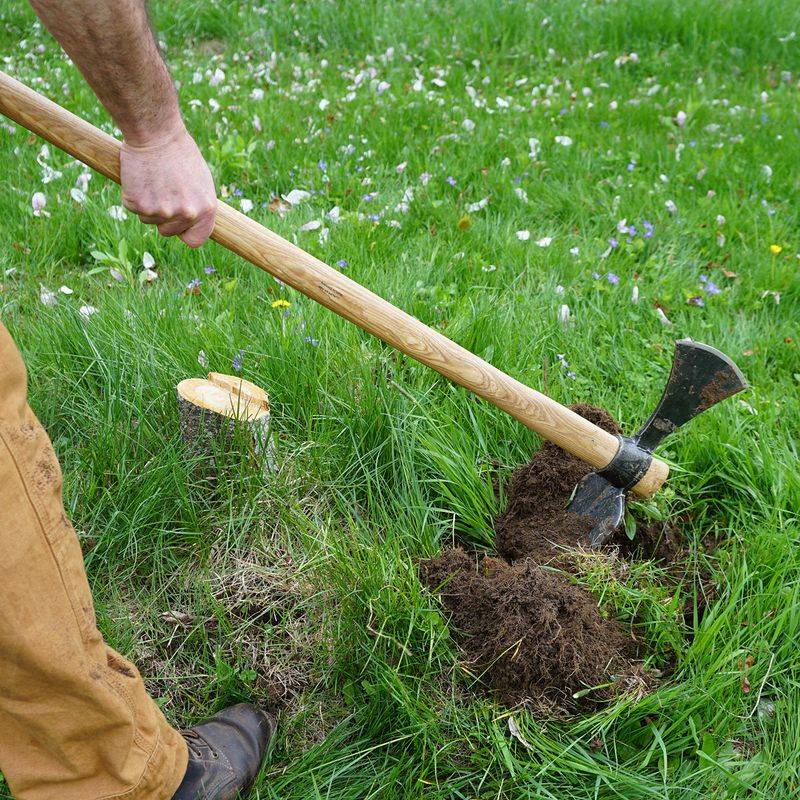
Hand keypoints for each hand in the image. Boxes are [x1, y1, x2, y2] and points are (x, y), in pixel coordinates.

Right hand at [120, 123, 215, 247]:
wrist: (156, 133)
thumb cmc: (180, 152)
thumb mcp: (201, 182)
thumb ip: (198, 205)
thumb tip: (193, 222)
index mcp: (205, 210)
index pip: (195, 241)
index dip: (185, 233)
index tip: (179, 225)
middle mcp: (186, 214)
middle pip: (168, 232)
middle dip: (163, 217)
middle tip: (162, 191)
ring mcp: (161, 211)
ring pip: (149, 220)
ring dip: (148, 205)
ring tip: (153, 180)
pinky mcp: (138, 204)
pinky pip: (133, 208)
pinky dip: (133, 195)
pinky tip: (140, 178)